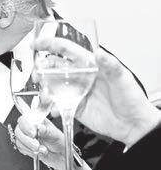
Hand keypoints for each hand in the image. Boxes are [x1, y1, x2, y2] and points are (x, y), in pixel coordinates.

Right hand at [14, 116, 65, 169]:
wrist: (59, 154)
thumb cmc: (59, 142)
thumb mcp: (56, 135)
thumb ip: (47, 131)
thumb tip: (40, 127)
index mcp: (37, 120)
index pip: (24, 119)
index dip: (26, 126)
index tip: (33, 134)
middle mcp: (30, 127)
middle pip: (18, 130)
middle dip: (27, 139)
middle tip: (36, 144)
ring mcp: (26, 136)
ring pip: (18, 140)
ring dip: (29, 146)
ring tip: (41, 149)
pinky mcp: (24, 145)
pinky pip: (20, 148)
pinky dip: (29, 151)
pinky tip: (37, 151)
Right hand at [33, 36, 160, 146]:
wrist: (132, 125)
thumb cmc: (131, 99)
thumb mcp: (122, 79)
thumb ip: (110, 65)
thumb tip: (99, 53)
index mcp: (90, 65)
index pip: (67, 50)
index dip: (50, 45)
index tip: (37, 44)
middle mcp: (80, 77)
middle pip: (53, 68)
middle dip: (41, 69)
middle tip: (37, 75)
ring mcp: (75, 92)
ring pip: (51, 86)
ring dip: (44, 90)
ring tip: (45, 96)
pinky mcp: (73, 107)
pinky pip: (56, 105)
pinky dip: (51, 107)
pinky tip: (54, 110)